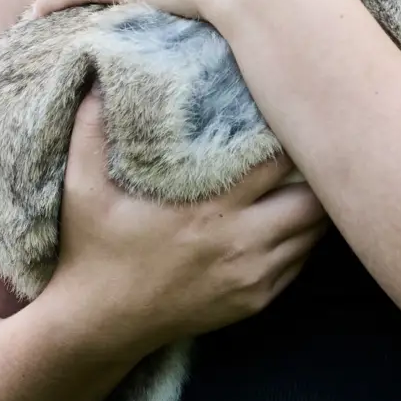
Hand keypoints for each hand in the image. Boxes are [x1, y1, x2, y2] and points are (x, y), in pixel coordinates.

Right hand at [42, 88, 327, 351]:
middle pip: (313, 201)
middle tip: (315, 144)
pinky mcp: (254, 302)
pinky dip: (303, 239)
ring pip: (313, 234)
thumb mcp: (82, 188)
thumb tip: (96, 74)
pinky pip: (300, 264)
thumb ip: (91, 129)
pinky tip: (293, 217)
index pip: (276, 164)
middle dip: (318, 172)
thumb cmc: (92, 250)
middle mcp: (240, 245)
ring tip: (312, 175)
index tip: (289, 112)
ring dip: (316, 205)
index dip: (290, 137)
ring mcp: (252, 277)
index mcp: (207, 210)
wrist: (97, 326)